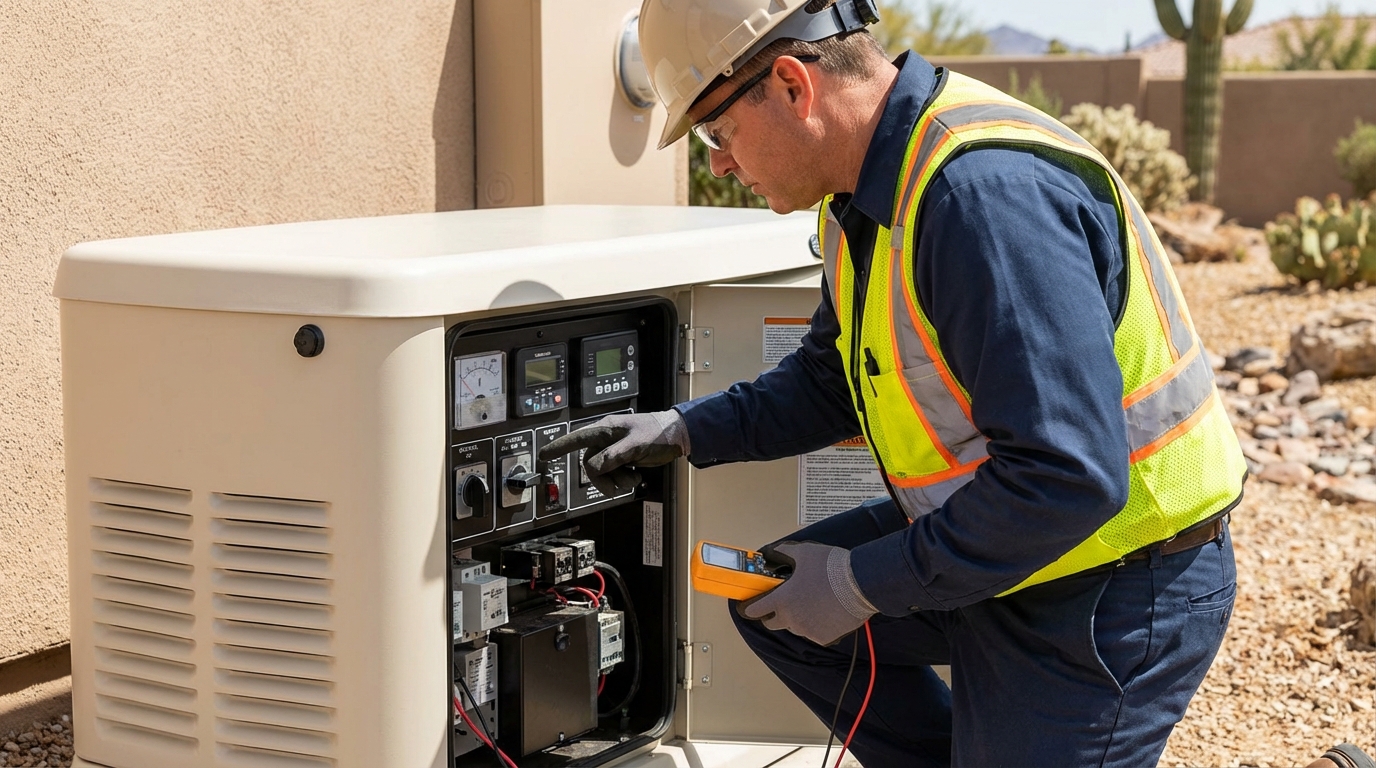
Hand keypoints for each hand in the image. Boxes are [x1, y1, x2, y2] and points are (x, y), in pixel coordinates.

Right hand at [537, 411, 689, 495]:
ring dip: (616, 480)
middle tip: (616, 486)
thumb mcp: (635, 444)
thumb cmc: (657, 432)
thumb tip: (595, 466)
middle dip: (602, 478)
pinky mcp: (623, 459)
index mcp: (605, 429)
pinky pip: (614, 474)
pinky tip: (636, 474)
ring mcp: (614, 450)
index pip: (576, 438)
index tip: (542, 455)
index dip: (558, 447)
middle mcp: (606, 439)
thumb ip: (614, 455)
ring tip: (633, 477)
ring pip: (602, 472)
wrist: (677, 437)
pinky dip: (624, 479)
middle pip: (590, 464)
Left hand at [738, 541, 876, 646]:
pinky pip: (814, 633)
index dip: (751, 607)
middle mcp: (791, 619)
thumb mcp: (804, 553)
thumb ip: (784, 553)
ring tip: (814, 602)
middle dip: (775, 614)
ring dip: (798, 618)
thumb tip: (773, 551)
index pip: (755, 610)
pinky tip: (827, 611)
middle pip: (773, 623)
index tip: (751, 607)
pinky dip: (817, 625)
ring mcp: (808, 630)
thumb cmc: (831, 567)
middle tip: (787, 602)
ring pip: (795, 627)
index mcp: (782, 600)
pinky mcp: (824, 638)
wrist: (861, 583)